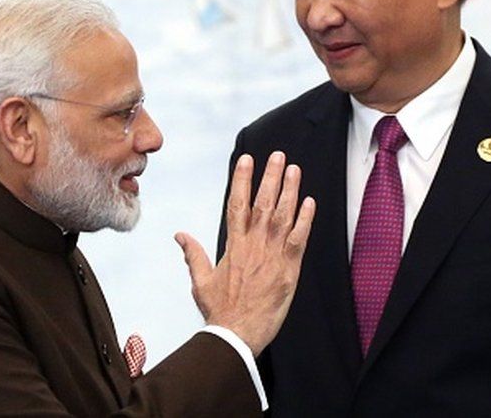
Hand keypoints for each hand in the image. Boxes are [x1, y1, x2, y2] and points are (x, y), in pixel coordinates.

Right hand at [175, 151, 315, 355]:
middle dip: (270, 177)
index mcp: (233, 246)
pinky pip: (298, 239)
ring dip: (290, 191)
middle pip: (263, 203)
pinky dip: (305, 220)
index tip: (247, 160)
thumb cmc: (219, 311)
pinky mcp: (288, 269)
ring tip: (294, 170)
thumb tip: (180, 235)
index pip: (236, 204)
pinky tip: (310, 202)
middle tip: (278, 156)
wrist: (236, 335)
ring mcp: (272, 256)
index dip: (242, 180)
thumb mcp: (200, 280)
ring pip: (283, 216)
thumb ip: (193, 254)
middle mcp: (253, 245)